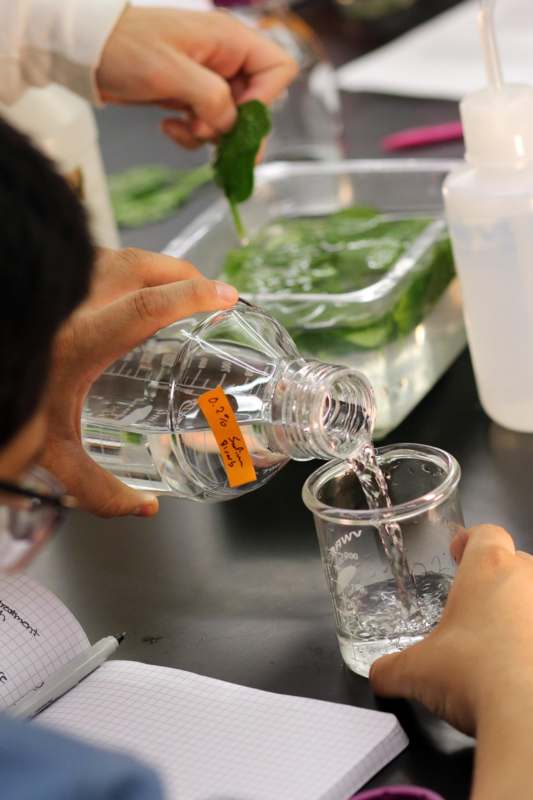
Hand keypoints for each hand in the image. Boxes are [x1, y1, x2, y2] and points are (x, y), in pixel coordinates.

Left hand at [40, 248, 237, 517]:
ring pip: (119, 257)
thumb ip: (96, 487)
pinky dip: (125, 270)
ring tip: (177, 289)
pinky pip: (97, 263)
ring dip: (154, 269)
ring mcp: (60, 288)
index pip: (145, 306)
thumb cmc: (9, 405)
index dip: (191, 296)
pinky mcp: (50, 284)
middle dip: (184, 274)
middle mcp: (72, 304)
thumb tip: (143, 508)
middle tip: (211, 293)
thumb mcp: (51, 452)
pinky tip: (129, 291)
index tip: (226, 296)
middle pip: (140, 267)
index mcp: (80, 340)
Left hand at [97, 8, 297, 147]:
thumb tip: (230, 124)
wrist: (84, 51)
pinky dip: (192, 135)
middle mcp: (224, 59)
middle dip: (236, 128)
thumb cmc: (124, 47)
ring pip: (231, 120)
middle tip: (215, 144)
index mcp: (229, 41)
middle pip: (257, 102)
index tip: (237, 119)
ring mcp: (207, 79)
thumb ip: (212, 98)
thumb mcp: (171, 72)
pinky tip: (169, 128)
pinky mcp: (189, 97)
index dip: (265, 100)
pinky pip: (207, 125)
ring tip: (183, 128)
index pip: (278, 70)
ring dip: (211, 135)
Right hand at [370, 525, 532, 734]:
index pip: (487, 533)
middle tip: (474, 602)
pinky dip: (530, 640)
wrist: (527, 718)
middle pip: (517, 561)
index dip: (471, 540)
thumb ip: (391, 668)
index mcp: (488, 570)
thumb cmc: (474, 676)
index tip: (458, 553)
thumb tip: (379, 674)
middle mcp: (529, 581)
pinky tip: (518, 663)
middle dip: (496, 578)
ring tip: (499, 638)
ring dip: (520, 609)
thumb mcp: (416, 672)